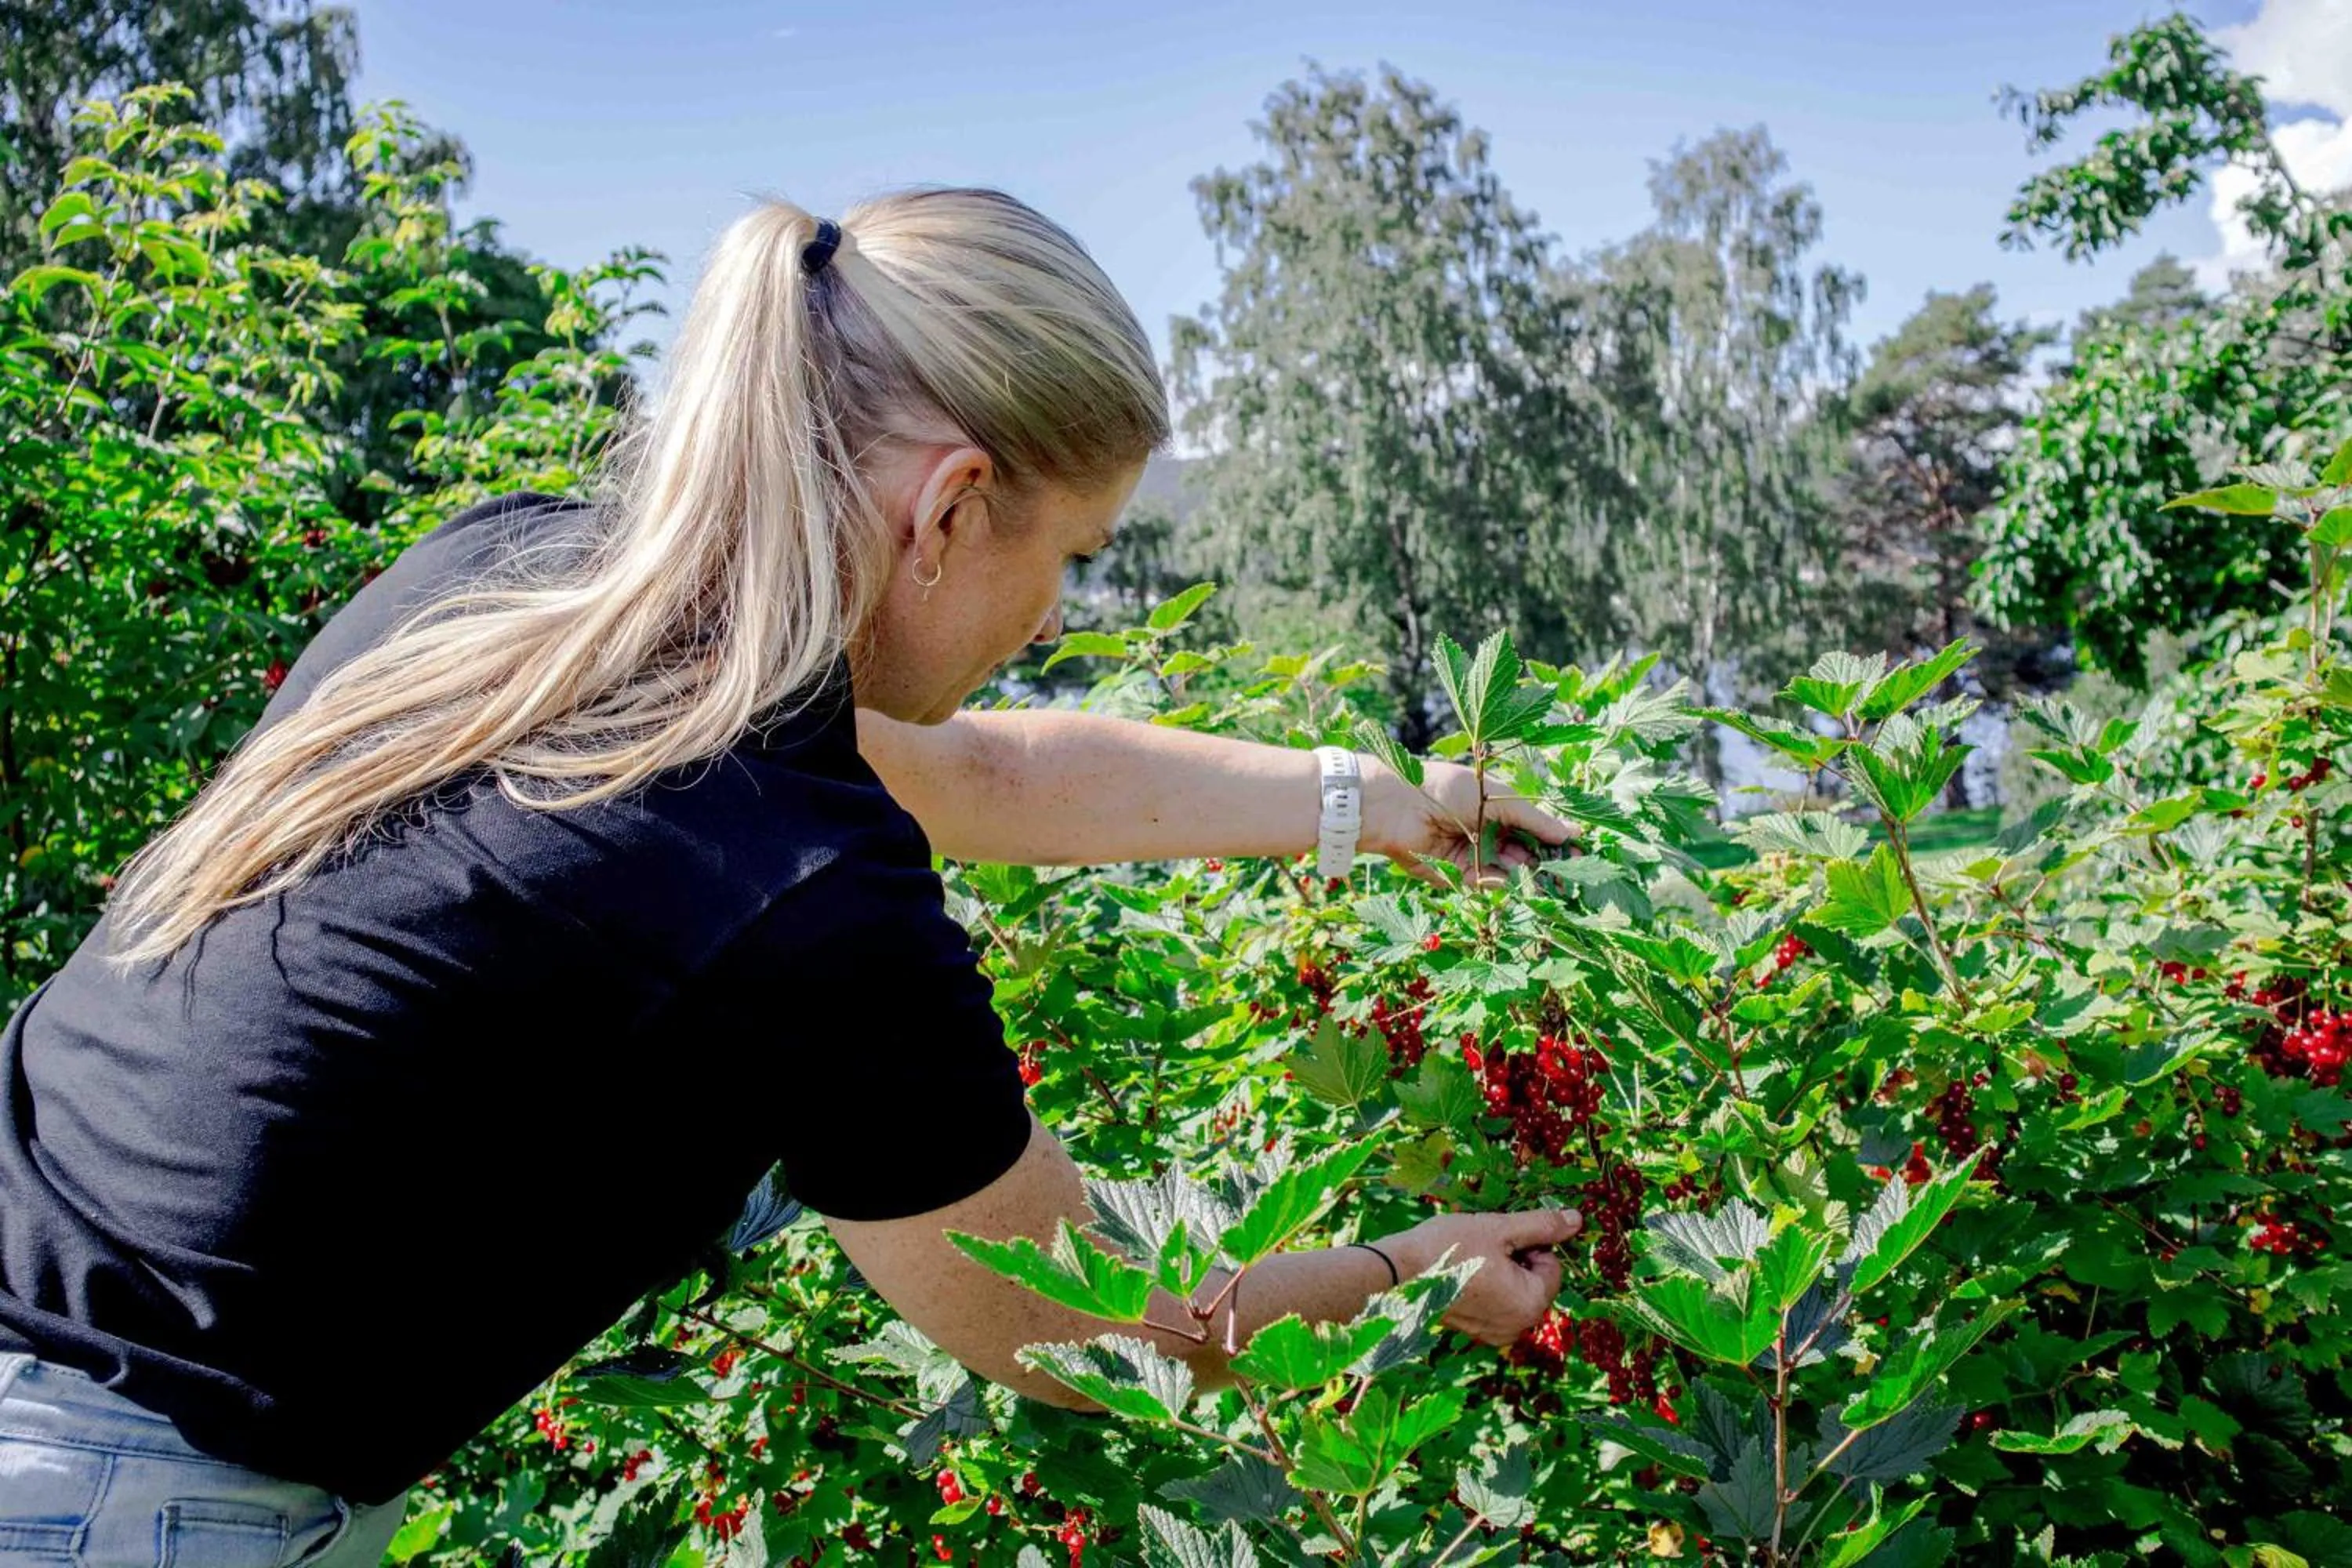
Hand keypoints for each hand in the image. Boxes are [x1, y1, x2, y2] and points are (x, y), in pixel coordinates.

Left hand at [1359, 755, 1575, 889]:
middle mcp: (1487, 832)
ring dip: (1523, 875)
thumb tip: (1572, 834)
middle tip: (1566, 875)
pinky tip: (1506, 877)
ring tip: (1539, 877)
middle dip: (1544, 864)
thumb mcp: (1499, 797)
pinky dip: (1495, 881)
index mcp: (1499, 808)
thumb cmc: (1449, 789)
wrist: (1399, 805)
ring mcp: (1472, 854)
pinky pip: (1482, 882)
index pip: (1535, 829)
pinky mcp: (1455, 874)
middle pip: (1524, 854)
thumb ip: (1534, 819)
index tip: (1580, 852)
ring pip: (1507, 871)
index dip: (1556, 841)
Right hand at [1378, 1206, 1581, 1346]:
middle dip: (1517, 1260)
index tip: (1500, 1239)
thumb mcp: (1499, 1229)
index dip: (1530, 1245)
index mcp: (1530, 1302)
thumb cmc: (1448, 1249)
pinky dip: (1487, 1288)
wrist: (1396, 1276)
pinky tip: (1462, 1275)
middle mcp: (1518, 1326)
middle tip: (1483, 1248)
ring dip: (1501, 1272)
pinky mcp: (1477, 1333)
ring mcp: (1496, 1333)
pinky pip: (1497, 1305)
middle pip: (1535, 1281)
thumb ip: (1542, 1225)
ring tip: (1470, 1261)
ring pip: (1516, 1291)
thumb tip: (1576, 1220)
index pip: (1553, 1266)